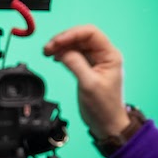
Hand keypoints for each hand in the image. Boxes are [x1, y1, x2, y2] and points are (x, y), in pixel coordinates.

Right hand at [42, 24, 130, 138]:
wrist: (106, 124)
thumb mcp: (88, 84)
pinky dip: (63, 53)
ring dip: (61, 46)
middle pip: (81, 37)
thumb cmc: (104, 107)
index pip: (91, 33)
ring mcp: (96, 61)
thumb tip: (62, 51)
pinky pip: (74, 54)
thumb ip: (76, 64)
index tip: (56, 42)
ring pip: (76, 44)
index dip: (72, 34)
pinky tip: (55, 57)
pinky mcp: (88, 67)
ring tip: (47, 52)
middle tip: (48, 48)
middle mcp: (104, 55)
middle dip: (63, 39)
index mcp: (110, 55)